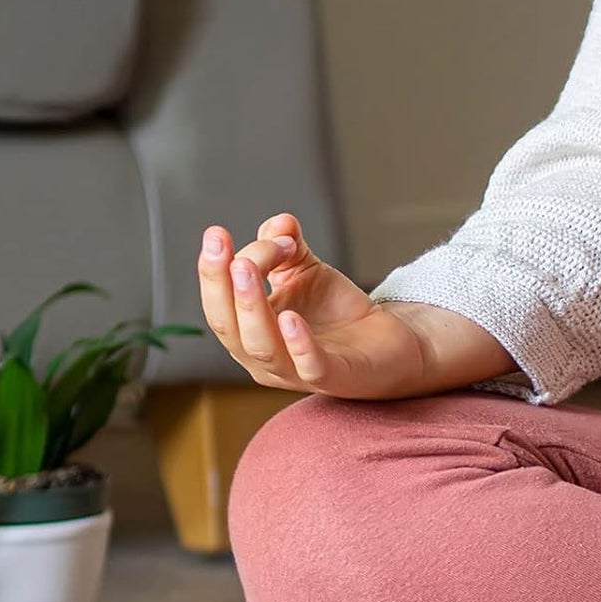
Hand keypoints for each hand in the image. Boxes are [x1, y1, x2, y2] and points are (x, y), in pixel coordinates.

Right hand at [198, 214, 431, 398]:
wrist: (387, 342)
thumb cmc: (336, 313)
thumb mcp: (304, 270)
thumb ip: (286, 245)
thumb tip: (280, 223)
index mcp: (248, 333)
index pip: (219, 304)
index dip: (213, 270)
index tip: (221, 232)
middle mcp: (264, 358)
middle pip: (228, 327)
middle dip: (218, 284)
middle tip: (220, 245)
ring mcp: (297, 373)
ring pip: (262, 346)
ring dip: (251, 305)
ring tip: (245, 266)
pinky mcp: (335, 378)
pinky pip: (310, 366)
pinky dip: (298, 344)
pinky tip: (290, 317)